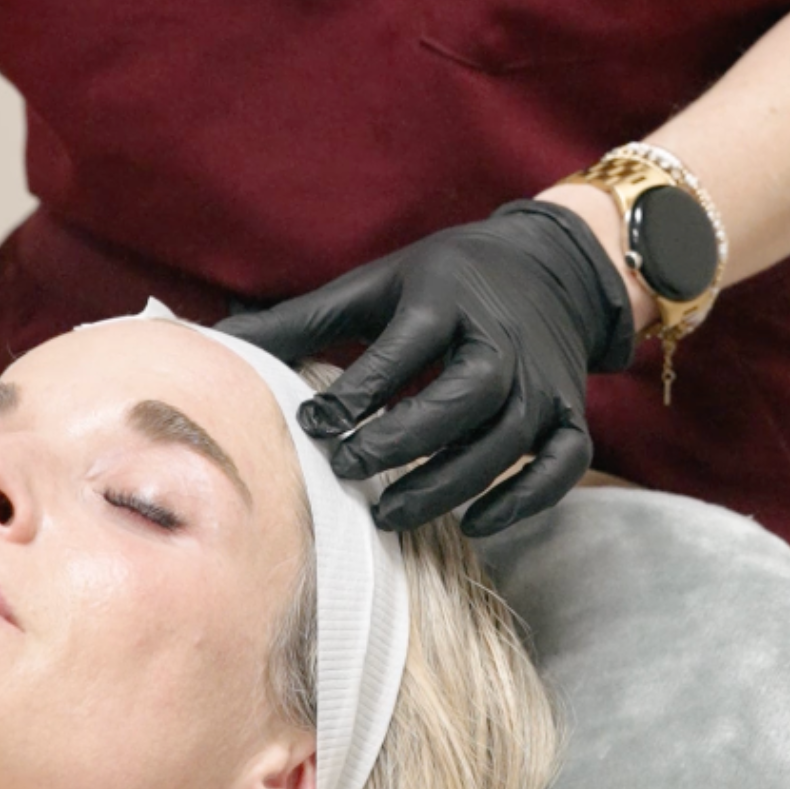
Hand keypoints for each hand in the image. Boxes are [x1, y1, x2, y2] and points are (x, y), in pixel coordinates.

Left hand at [217, 202, 632, 535]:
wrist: (552, 266)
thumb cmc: (445, 281)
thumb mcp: (377, 284)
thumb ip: (303, 319)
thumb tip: (218, 340)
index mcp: (446, 298)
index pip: (404, 349)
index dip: (359, 392)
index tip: (313, 425)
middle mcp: (503, 341)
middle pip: (461, 399)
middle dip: (402, 442)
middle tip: (346, 473)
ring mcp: (544, 382)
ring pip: (504, 443)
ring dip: (447, 484)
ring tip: (389, 514)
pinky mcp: (571, 415)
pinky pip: (561, 467)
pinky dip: (524, 500)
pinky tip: (475, 522)